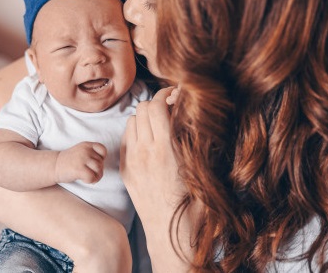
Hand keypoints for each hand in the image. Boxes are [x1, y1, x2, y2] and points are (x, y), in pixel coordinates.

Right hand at [55, 142, 106, 183]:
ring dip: (96, 177)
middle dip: (98, 171)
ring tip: (88, 177)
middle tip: (90, 173)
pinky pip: (92, 177)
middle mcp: (85, 150)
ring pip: (99, 170)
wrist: (54, 166)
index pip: (103, 150)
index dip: (102, 158)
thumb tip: (102, 167)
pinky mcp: (79, 169)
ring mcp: (82, 159)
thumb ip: (92, 154)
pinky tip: (83, 179)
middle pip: (101, 163)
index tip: (93, 163)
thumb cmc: (69, 161)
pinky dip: (90, 181)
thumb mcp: (81, 151)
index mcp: (87, 145)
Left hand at [120, 87, 192, 269]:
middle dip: (157, 102)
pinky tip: (149, 138)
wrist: (171, 234)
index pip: (158, 105)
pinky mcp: (126, 170)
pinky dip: (136, 131)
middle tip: (171, 106)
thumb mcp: (201, 167)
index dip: (168, 94)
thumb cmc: (194, 204)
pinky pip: (126, 138)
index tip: (178, 94)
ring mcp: (132, 160)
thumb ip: (196, 139)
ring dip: (145, 116)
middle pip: (142, 108)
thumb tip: (197, 114)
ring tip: (160, 122)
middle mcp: (145, 152)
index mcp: (166, 149)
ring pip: (132, 120)